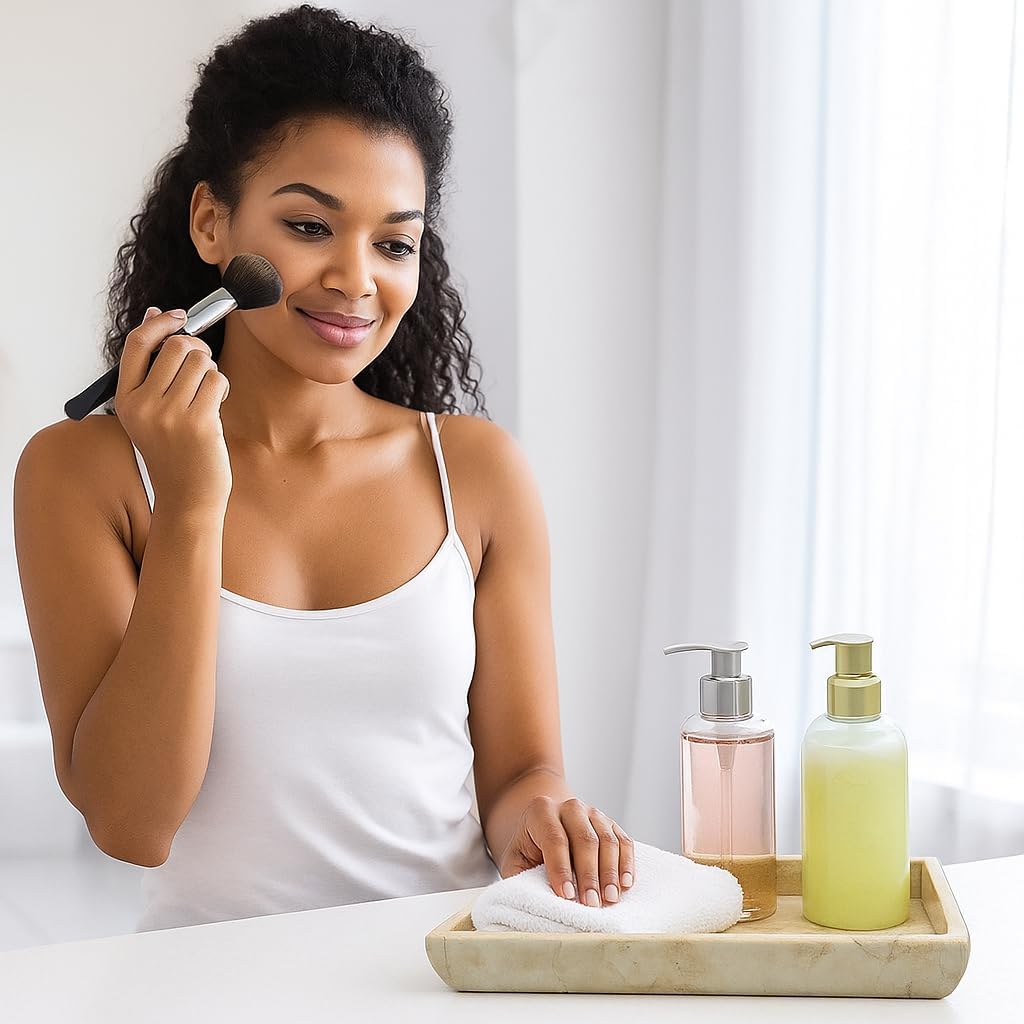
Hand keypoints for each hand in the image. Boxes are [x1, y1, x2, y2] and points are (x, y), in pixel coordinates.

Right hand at [114, 306, 232, 516]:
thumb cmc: (175, 451)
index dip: (160, 323)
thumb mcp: (151, 412)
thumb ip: (152, 369)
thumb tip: (156, 314)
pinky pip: (217, 381)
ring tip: (207, 396)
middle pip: (176, 346)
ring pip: (201, 361)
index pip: (137, 344)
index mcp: (125, 400)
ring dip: (211, 372)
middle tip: (203, 369)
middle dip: (197, 350)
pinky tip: (215, 409)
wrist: (187, 498)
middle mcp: (143, 406)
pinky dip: (221, 388)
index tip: (179, 316)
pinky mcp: (198, 423)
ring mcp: (169, 415)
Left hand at [497, 796, 635, 906]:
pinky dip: (626, 863)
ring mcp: (593, 813)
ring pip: (607, 840)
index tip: (566, 896)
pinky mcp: (611, 824)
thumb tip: (537, 900)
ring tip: (609, 899)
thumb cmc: (529, 849)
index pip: (555, 839)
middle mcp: (570, 807)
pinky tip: (625, 884)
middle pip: (584, 839)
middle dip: (589, 874)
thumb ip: (520, 876)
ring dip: (610, 873)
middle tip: (591, 903)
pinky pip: (624, 841)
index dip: (561, 869)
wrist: (545, 823)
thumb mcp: (515, 860)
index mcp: (541, 811)